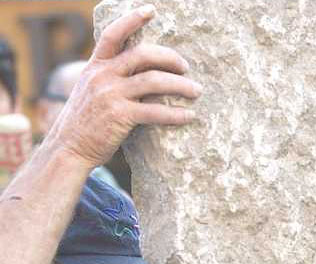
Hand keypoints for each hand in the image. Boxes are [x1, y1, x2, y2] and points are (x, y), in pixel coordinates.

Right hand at [50, 4, 201, 168]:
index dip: (132, 20)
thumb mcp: (90, 92)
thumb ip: (108, 79)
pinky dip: (175, 114)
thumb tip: (136, 75)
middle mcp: (103, 76)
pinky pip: (155, 111)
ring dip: (180, 85)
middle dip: (169, 57)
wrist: (69, 148)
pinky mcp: (120, 116)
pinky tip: (189, 116)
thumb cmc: (84, 124)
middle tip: (185, 67)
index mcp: (95, 67)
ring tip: (196, 91)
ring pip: (154, 81)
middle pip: (142, 54)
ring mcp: (111, 95)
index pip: (113, 34)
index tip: (150, 11)